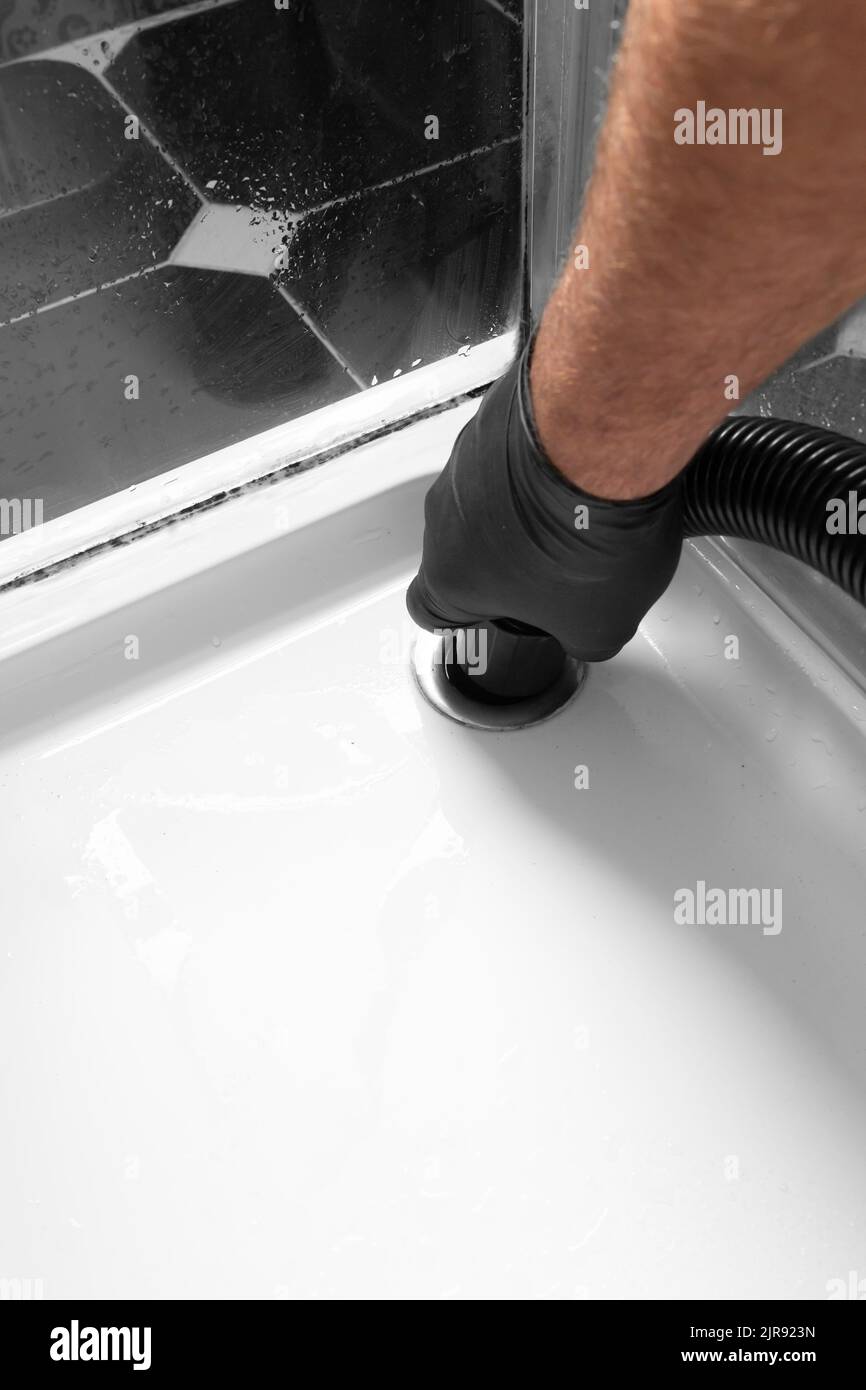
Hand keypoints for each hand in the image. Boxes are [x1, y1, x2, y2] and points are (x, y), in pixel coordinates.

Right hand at [406, 342, 683, 662]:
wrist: (603, 439)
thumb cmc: (584, 533)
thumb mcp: (600, 624)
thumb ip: (582, 639)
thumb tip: (590, 632)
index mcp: (451, 577)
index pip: (429, 610)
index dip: (463, 618)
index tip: (489, 616)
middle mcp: (445, 514)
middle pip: (465, 547)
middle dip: (508, 556)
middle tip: (558, 564)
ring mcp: (468, 457)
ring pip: (489, 494)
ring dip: (527, 504)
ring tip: (584, 511)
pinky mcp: (498, 415)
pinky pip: (516, 447)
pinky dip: (547, 458)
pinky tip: (590, 469)